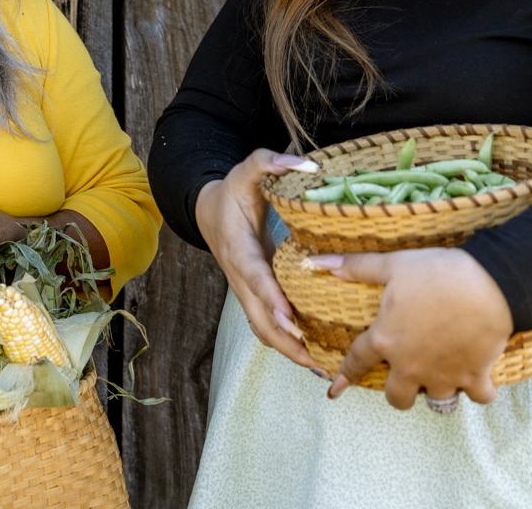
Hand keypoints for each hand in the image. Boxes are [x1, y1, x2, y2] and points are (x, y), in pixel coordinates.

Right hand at [194, 151, 322, 375]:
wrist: (207, 210)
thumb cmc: (233, 190)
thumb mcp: (247, 169)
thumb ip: (270, 162)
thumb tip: (308, 165)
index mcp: (238, 248)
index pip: (255, 277)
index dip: (273, 299)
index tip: (293, 319)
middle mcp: (239, 276)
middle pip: (259, 318)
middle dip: (287, 342)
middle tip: (318, 361)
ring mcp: (245, 291)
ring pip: (263, 330)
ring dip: (290, 351)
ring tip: (324, 369)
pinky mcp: (253, 298)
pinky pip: (268, 327)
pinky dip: (289, 345)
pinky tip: (316, 356)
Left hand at [313, 248, 511, 408]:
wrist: (489, 284)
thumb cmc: (437, 273)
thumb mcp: (392, 265)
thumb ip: (355, 268)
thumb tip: (317, 263)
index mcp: (386, 339)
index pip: (357, 361)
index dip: (345, 375)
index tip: (336, 390)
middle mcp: (411, 365)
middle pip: (397, 398)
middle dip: (398, 393)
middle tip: (405, 378)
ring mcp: (444, 375)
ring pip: (436, 402)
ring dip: (436, 391)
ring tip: (441, 375)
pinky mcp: (475, 376)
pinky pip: (478, 397)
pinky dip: (478, 391)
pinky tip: (477, 377)